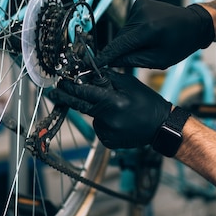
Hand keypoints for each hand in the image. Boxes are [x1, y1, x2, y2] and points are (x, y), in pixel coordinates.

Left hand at [50, 70, 171, 148]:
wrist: (160, 126)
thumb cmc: (147, 102)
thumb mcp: (129, 83)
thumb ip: (107, 78)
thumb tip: (87, 74)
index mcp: (113, 102)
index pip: (84, 92)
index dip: (70, 87)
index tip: (60, 83)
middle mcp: (108, 119)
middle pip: (80, 106)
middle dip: (66, 98)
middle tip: (55, 93)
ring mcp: (107, 132)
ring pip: (92, 117)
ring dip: (96, 110)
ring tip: (116, 110)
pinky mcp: (108, 141)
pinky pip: (99, 127)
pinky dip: (103, 122)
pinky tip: (118, 120)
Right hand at [95, 0, 214, 69]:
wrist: (194, 23)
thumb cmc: (181, 42)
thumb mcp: (159, 60)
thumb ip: (133, 60)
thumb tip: (113, 61)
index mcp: (148, 29)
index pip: (119, 45)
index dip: (105, 56)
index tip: (94, 64)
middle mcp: (141, 14)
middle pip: (120, 38)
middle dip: (122, 49)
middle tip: (137, 56)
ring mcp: (139, 6)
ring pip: (124, 31)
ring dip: (129, 40)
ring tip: (149, 42)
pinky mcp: (139, 3)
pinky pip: (129, 22)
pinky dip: (134, 30)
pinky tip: (149, 32)